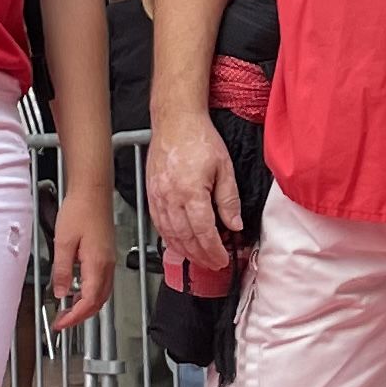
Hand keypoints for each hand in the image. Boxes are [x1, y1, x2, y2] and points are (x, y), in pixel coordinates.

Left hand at [49, 182, 115, 330]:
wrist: (92, 192)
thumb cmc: (80, 210)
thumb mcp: (63, 242)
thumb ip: (62, 270)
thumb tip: (61, 291)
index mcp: (97, 264)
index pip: (88, 302)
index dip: (74, 317)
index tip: (61, 323)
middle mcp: (107, 265)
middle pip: (98, 302)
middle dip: (81, 316)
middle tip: (63, 321)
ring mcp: (109, 261)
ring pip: (102, 294)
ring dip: (86, 306)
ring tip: (68, 310)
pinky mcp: (106, 255)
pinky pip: (102, 283)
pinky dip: (90, 293)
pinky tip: (77, 290)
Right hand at [148, 108, 245, 271]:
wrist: (175, 121)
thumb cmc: (198, 138)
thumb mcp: (224, 168)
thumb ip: (229, 200)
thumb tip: (234, 225)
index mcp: (191, 191)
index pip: (203, 232)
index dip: (214, 250)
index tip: (223, 259)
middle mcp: (170, 197)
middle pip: (186, 238)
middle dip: (201, 256)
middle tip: (213, 264)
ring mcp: (157, 197)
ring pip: (169, 235)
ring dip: (185, 251)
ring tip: (198, 259)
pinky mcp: (150, 195)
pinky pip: (158, 224)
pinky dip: (169, 239)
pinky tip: (178, 244)